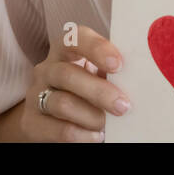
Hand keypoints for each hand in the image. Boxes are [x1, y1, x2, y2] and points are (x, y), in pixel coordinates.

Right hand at [10, 24, 128, 141]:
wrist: (52, 117)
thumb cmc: (88, 88)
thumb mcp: (99, 74)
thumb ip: (113, 72)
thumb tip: (142, 78)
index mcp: (66, 49)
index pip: (76, 38)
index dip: (97, 49)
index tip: (119, 65)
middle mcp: (47, 69)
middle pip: (67, 74)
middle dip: (99, 92)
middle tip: (123, 106)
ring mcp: (35, 95)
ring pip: (62, 103)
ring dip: (91, 116)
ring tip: (108, 125)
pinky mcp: (31, 122)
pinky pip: (56, 129)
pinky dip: (80, 135)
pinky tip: (96, 136)